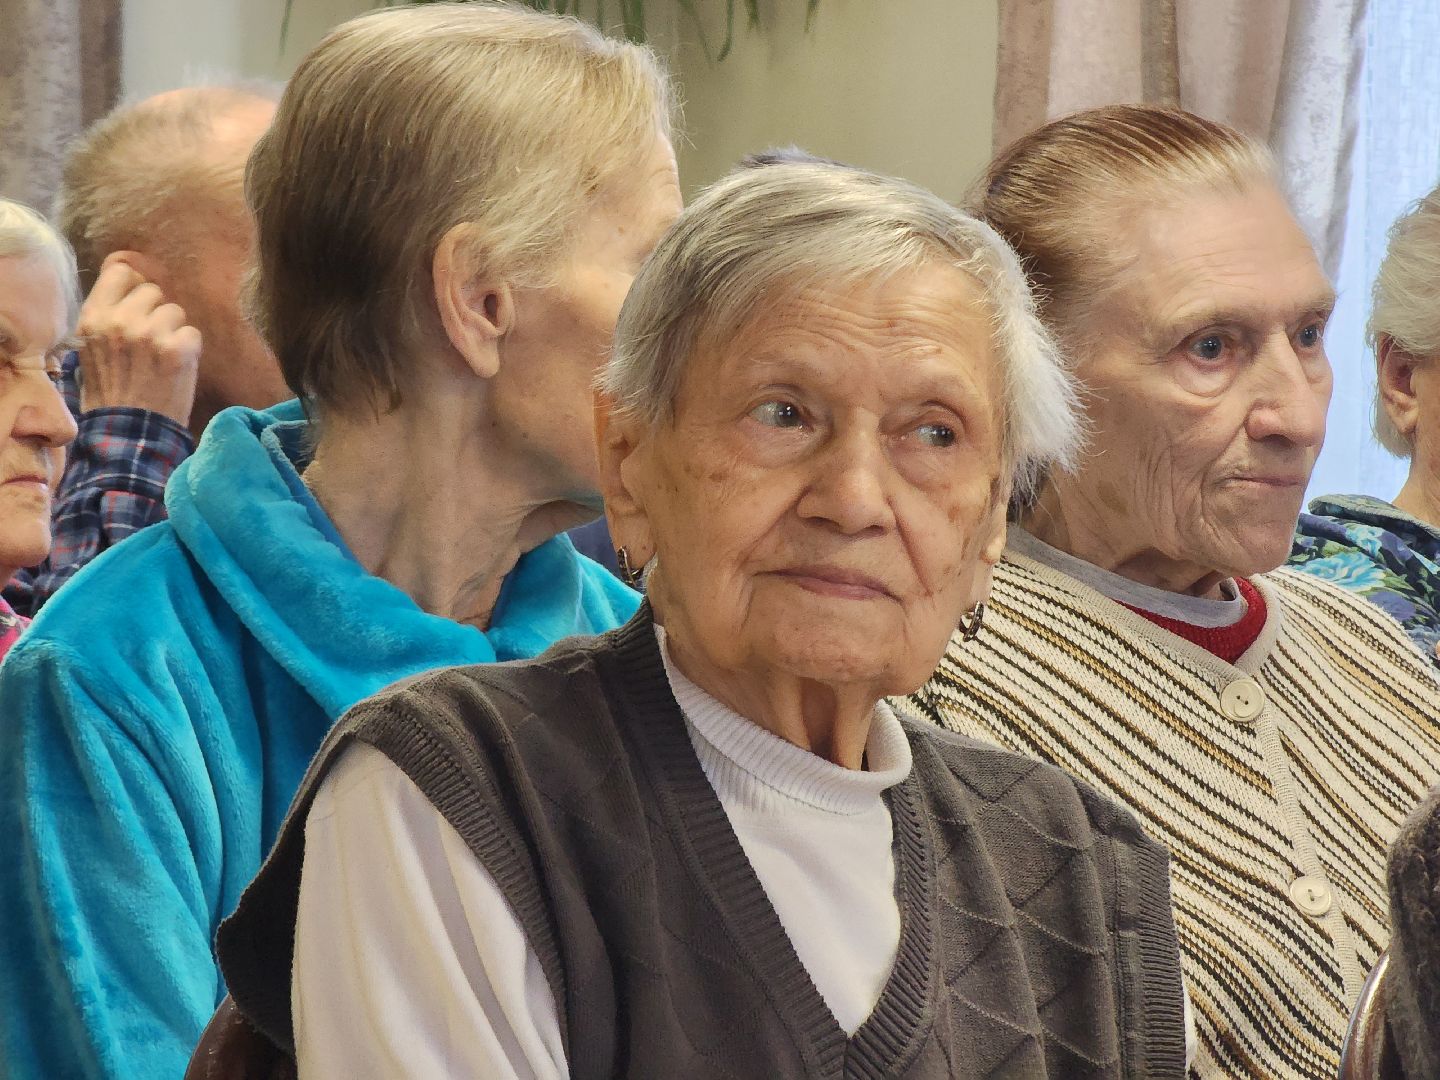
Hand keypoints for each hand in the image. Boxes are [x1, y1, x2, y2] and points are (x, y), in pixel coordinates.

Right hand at [74, 254, 201, 426]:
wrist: (130, 431)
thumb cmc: (111, 390)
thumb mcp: (92, 347)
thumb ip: (107, 314)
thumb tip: (125, 273)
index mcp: (94, 317)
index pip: (121, 271)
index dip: (134, 285)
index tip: (138, 303)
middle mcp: (120, 320)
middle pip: (152, 291)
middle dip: (154, 312)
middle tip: (149, 342)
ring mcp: (150, 333)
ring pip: (175, 311)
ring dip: (173, 330)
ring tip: (160, 357)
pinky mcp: (178, 348)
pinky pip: (192, 332)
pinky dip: (189, 349)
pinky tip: (175, 368)